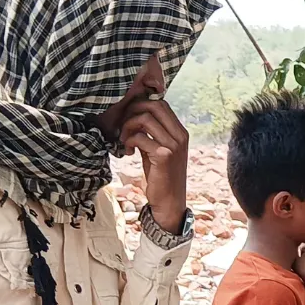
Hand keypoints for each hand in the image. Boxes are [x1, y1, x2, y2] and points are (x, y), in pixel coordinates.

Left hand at [121, 99, 188, 233]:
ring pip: (145, 118)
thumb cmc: (161, 176)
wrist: (169, 201)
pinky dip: (128, 141)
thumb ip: (151, 134)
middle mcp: (180, 136)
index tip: (129, 117)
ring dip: (128, 126)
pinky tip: (127, 152)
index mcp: (180, 132)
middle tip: (124, 125)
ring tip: (124, 139)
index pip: (161, 103)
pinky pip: (140, 137)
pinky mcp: (164, 156)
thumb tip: (134, 116)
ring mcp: (174, 145)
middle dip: (133, 111)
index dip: (141, 105)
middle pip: (154, 105)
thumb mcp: (158, 150)